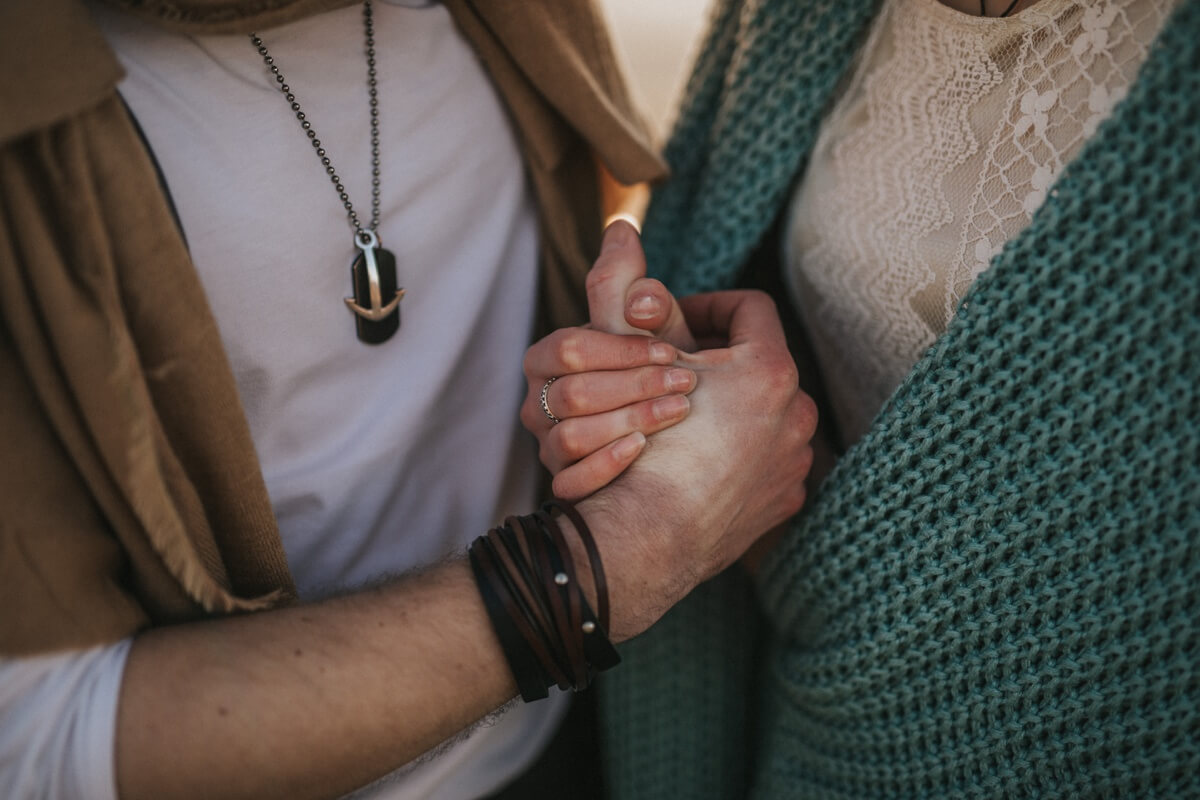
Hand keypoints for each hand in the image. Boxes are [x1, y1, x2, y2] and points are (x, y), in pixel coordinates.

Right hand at [521, 221, 697, 499]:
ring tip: (680, 411)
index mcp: (544, 362)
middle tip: (687, 377)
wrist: (653, 482)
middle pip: (573, 392)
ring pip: (570, 439)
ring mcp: (546, 456)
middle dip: (635, 380)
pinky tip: (646, 454)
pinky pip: (573, 485)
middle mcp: (535, 409)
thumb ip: (623, 283)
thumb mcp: (640, 333)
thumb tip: (622, 225)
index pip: (570, 345)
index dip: (624, 342)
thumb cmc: (647, 391)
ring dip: (631, 418)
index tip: (666, 342)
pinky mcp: (566, 496)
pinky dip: (611, 465)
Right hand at [577, 289, 817, 638]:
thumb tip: (620, 226)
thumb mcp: (630, 357)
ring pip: (763, 414)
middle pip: (757, 363)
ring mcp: (796, 462)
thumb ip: (625, 289)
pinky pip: (766, 460)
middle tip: (670, 371)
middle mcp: (798, 414)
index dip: (706, 305)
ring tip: (682, 416)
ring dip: (727, 407)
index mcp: (770, 368)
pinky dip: (737, 452)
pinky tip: (697, 461)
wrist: (648, 539)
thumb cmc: (642, 444)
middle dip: (715, 362)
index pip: (748, 307)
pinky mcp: (785, 501)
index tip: (673, 323)